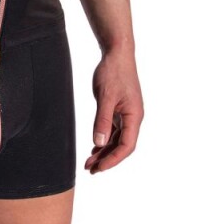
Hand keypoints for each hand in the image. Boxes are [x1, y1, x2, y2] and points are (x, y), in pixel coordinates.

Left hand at [85, 48, 143, 173]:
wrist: (116, 54)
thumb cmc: (113, 72)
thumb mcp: (105, 96)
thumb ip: (102, 120)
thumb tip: (99, 143)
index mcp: (134, 116)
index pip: (126, 145)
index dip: (113, 159)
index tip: (100, 167)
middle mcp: (133, 117)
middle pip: (122, 145)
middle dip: (107, 159)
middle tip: (90, 169)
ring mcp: (126, 113)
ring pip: (117, 138)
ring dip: (104, 150)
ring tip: (89, 162)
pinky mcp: (119, 109)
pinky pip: (113, 129)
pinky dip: (104, 139)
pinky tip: (95, 147)